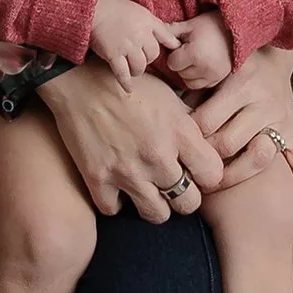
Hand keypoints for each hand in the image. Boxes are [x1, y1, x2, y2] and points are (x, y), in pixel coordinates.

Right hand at [37, 59, 223, 221]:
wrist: (79, 77)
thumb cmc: (128, 82)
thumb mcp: (169, 96)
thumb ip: (189, 122)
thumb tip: (205, 142)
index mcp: (180, 132)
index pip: (213, 175)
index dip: (207, 175)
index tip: (196, 170)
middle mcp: (158, 157)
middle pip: (189, 204)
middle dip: (185, 197)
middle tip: (173, 185)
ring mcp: (127, 171)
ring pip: (157, 215)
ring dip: (155, 205)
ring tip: (148, 189)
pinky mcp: (97, 179)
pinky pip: (114, 210)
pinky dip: (116, 201)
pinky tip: (117, 186)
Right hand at [87, 0, 177, 81]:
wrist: (93, 9)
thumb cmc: (114, 7)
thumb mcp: (138, 10)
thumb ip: (150, 23)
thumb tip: (163, 32)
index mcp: (148, 22)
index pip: (167, 37)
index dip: (171, 45)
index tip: (174, 51)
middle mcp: (141, 35)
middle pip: (153, 55)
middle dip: (148, 59)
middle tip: (141, 58)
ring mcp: (128, 46)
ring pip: (140, 66)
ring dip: (137, 70)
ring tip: (132, 69)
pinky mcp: (114, 55)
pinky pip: (123, 73)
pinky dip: (126, 83)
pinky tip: (128, 89)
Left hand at [162, 11, 234, 90]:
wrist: (238, 28)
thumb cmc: (212, 24)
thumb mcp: (190, 24)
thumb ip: (171, 32)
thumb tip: (154, 35)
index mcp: (195, 54)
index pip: (172, 63)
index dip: (174, 54)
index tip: (182, 45)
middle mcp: (205, 68)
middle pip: (180, 73)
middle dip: (181, 63)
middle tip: (190, 50)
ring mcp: (214, 76)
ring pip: (189, 82)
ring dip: (188, 72)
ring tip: (195, 58)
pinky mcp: (219, 79)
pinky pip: (201, 85)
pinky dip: (198, 77)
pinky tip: (202, 64)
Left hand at [192, 45, 292, 210]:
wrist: (271, 59)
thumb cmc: (232, 67)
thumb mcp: (213, 68)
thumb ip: (193, 90)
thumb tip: (167, 119)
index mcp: (240, 84)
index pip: (206, 121)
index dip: (188, 138)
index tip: (177, 147)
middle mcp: (263, 102)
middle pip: (229, 143)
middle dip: (206, 160)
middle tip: (191, 169)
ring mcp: (281, 119)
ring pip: (259, 157)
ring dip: (235, 175)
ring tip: (216, 184)